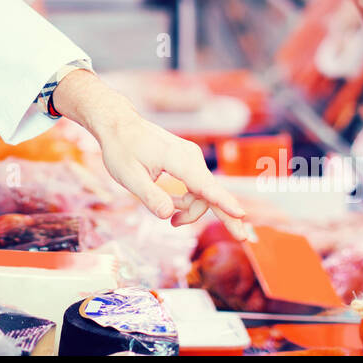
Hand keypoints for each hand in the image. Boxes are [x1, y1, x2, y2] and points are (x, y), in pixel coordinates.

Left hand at [51, 69, 245, 224]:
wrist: (120, 125)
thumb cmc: (122, 149)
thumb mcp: (128, 176)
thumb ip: (149, 196)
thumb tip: (168, 215)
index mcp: (176, 159)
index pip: (203, 185)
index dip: (222, 201)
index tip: (241, 213)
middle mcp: (190, 157)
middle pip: (210, 192)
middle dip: (224, 214)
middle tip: (241, 236)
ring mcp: (191, 158)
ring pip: (203, 192)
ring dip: (191, 209)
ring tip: (172, 221)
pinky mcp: (188, 161)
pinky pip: (197, 186)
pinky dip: (189, 200)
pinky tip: (175, 208)